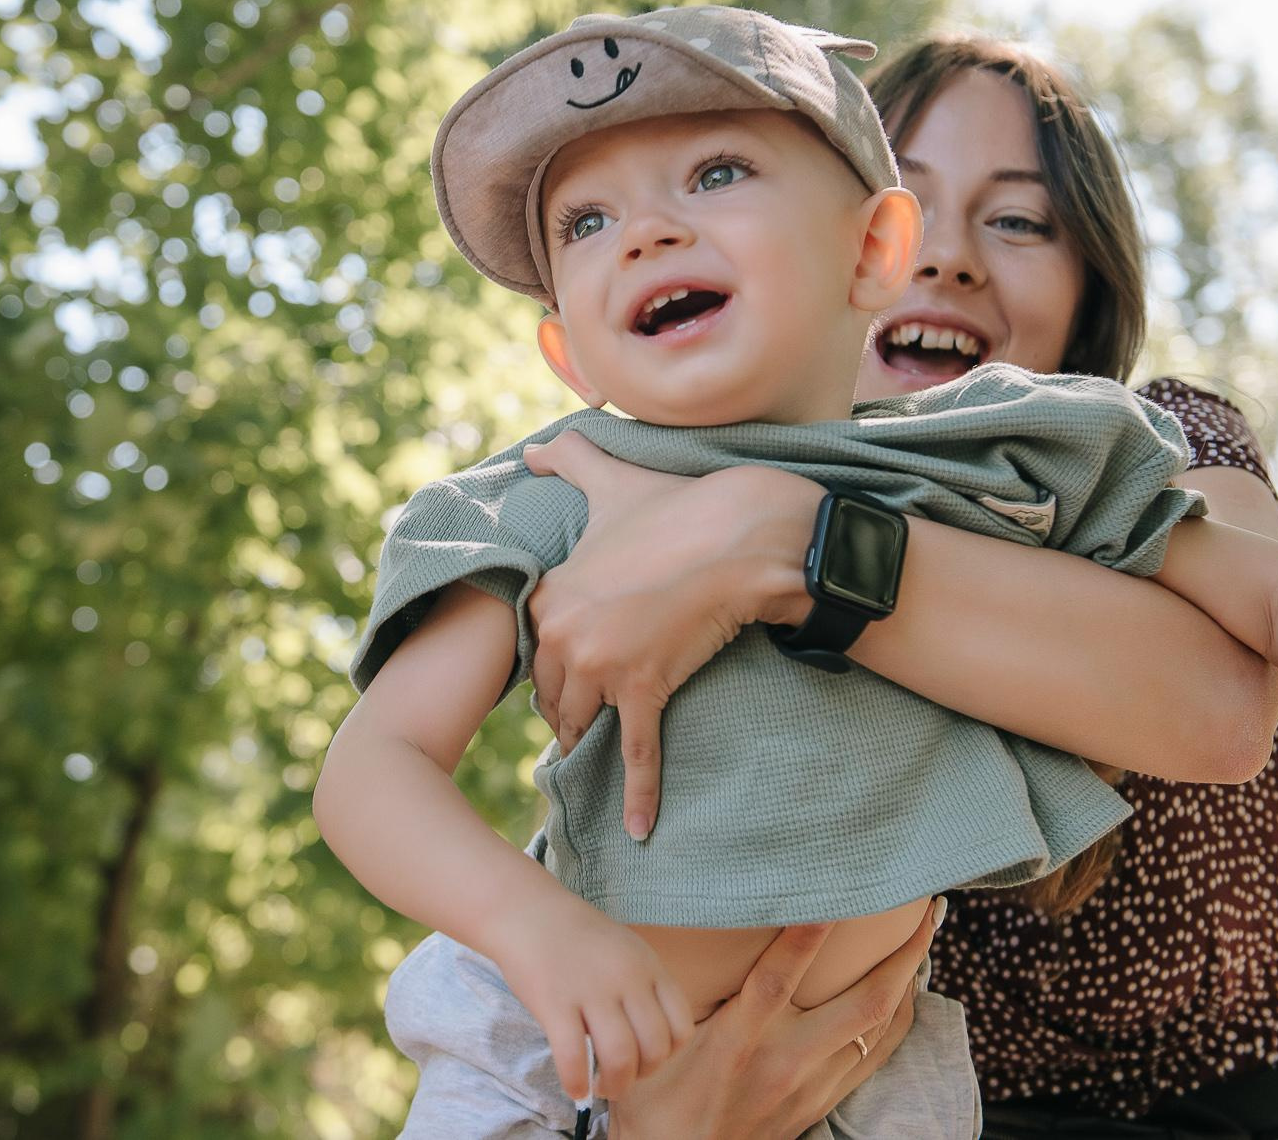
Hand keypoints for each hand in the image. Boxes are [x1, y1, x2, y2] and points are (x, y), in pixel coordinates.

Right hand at [489, 898, 695, 1101]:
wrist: (527, 911)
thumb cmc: (577, 936)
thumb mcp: (626, 950)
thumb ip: (643, 987)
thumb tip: (650, 1040)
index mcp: (648, 966)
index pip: (681, 1026)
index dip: (667, 1054)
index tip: (646, 1058)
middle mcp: (626, 979)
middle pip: (654, 1048)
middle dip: (642, 1075)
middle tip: (622, 1077)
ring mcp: (591, 990)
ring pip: (621, 1058)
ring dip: (615, 1086)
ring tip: (602, 1088)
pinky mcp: (554, 1003)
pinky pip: (574, 1057)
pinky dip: (576, 1083)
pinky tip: (574, 1089)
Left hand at [523, 433, 818, 837]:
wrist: (743, 536)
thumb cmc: (679, 507)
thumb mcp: (613, 480)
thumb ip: (569, 460)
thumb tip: (535, 449)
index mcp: (552, 594)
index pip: (534, 651)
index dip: (548, 667)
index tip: (554, 682)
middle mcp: (565, 633)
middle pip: (553, 695)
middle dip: (565, 708)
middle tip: (578, 721)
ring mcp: (603, 666)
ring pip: (584, 724)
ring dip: (590, 744)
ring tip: (595, 759)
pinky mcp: (645, 689)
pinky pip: (637, 754)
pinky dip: (640, 795)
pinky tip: (641, 828)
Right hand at [611, 901, 942, 1139]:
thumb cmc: (655, 1105)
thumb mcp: (660, 1042)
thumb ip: (680, 996)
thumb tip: (692, 943)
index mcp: (738, 1039)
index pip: (779, 977)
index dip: (808, 934)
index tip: (838, 894)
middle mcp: (784, 1060)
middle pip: (864, 1004)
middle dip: (903, 956)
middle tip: (926, 912)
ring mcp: (810, 1085)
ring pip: (879, 1029)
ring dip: (907, 984)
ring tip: (922, 941)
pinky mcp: (819, 1104)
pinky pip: (873, 1056)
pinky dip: (894, 1022)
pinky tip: (903, 999)